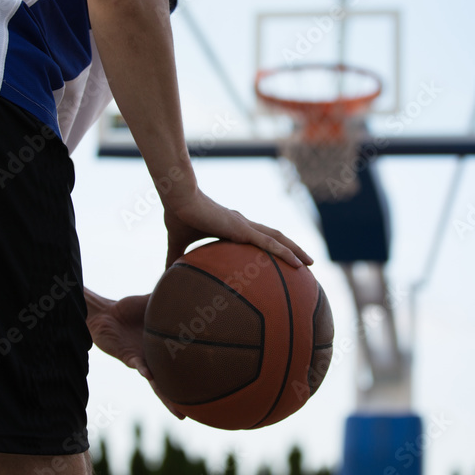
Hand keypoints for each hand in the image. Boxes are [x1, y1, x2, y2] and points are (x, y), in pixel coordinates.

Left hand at [85, 292, 184, 419]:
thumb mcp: (156, 304)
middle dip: (178, 400)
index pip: (181, 366)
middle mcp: (153, 359)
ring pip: (155, 381)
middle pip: (168, 383)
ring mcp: (141, 359)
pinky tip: (150, 374)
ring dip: (164, 394)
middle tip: (190, 414)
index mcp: (162, 349)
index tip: (208, 391)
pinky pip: (137, 364)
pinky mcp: (126, 355)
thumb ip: (173, 299)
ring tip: (177, 408)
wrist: (105, 313)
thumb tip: (193, 282)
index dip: (193, 378)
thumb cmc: (130, 310)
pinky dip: (143, 368)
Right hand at [162, 188, 313, 268]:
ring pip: (278, 239)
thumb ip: (175, 258)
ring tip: (309, 263)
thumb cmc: (178, 216)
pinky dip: (286, 253)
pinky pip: (271, 244)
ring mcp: (245, 226)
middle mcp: (243, 225)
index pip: (255, 237)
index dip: (268, 247)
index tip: (277, 259)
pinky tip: (299, 264)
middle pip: (273, 237)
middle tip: (304, 263)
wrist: (178, 200)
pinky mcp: (243, 229)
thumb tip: (165, 275)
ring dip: (295, 250)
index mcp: (231, 227)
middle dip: (290, 249)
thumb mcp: (177, 243)